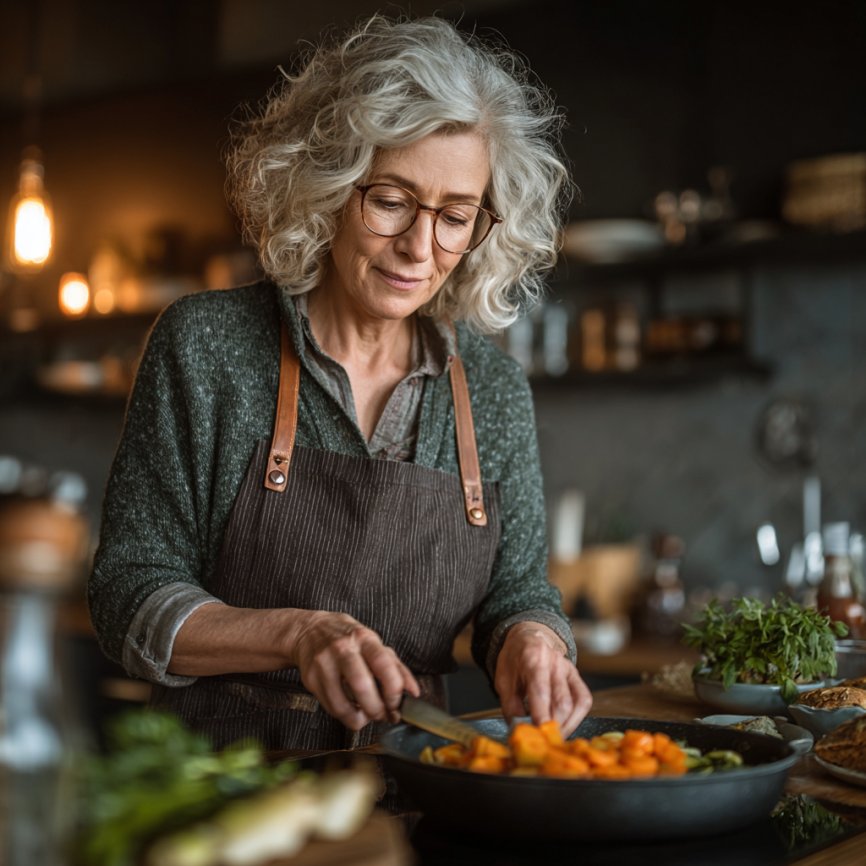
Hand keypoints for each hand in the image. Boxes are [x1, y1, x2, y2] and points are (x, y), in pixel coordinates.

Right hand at [288, 610, 419, 730]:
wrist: (310, 630)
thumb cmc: (348, 638)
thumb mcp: (374, 644)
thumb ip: (397, 667)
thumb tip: (413, 693)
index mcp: (364, 639)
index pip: (384, 665)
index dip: (393, 691)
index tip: (396, 704)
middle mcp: (343, 649)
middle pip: (362, 686)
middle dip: (377, 710)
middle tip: (383, 715)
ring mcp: (324, 664)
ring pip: (343, 705)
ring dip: (360, 719)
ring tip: (367, 715)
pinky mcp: (310, 679)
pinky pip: (331, 708)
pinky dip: (345, 716)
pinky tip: (351, 709)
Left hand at [495, 621, 591, 736]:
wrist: (528, 639)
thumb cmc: (514, 661)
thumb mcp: (503, 681)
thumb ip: (511, 707)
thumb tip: (521, 731)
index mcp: (532, 659)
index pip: (540, 690)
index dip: (541, 715)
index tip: (538, 734)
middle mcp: (555, 662)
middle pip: (562, 702)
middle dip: (553, 726)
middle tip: (542, 739)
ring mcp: (569, 668)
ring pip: (577, 703)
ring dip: (566, 725)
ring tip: (553, 734)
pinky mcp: (577, 676)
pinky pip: (584, 700)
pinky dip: (576, 717)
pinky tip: (565, 724)